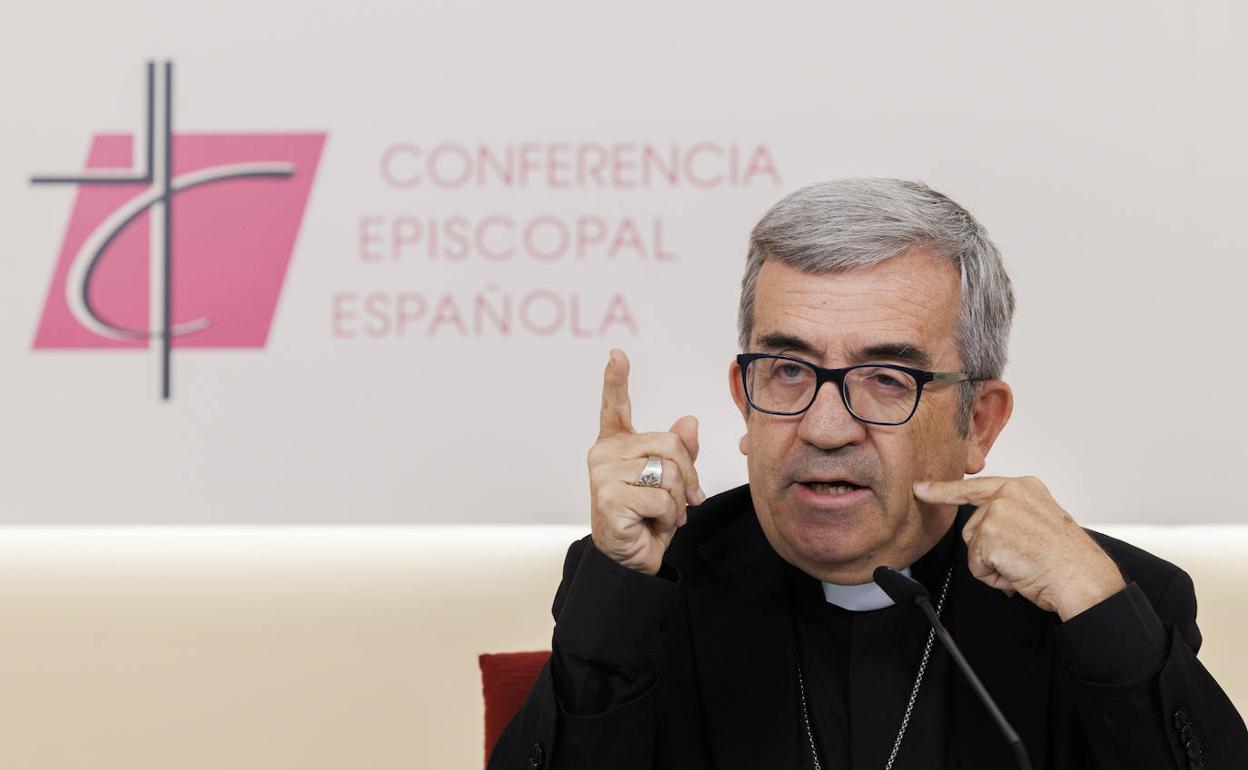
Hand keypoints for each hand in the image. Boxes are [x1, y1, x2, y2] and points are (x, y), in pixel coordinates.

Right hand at [588, 349, 705, 575]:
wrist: (632, 558)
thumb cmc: (647, 515)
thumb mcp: (670, 479)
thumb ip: (680, 449)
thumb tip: (690, 422)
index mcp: (616, 443)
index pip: (614, 406)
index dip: (615, 379)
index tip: (616, 354)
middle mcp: (603, 454)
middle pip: (670, 444)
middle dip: (688, 475)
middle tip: (685, 500)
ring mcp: (602, 476)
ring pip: (668, 473)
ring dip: (678, 501)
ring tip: (663, 515)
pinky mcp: (608, 500)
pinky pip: (661, 499)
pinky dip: (668, 517)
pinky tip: (652, 525)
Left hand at [913, 476, 1126, 620]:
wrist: (1084, 578)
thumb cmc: (1069, 559)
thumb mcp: (1041, 521)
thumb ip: (1012, 515)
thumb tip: (987, 529)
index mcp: (1024, 487)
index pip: (976, 486)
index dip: (944, 490)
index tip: (921, 487)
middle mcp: (1009, 494)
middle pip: (972, 526)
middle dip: (989, 549)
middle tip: (1024, 557)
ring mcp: (997, 512)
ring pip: (973, 547)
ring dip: (994, 564)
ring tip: (1024, 564)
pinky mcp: (989, 535)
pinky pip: (977, 566)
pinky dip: (994, 577)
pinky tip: (1019, 572)